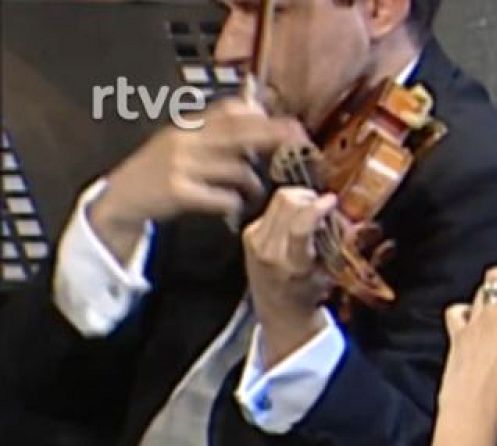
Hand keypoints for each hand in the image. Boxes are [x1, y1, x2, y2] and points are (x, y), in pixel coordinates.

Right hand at [94, 97, 304, 231]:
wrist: (121, 198)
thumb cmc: (159, 172)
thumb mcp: (182, 144)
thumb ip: (214, 133)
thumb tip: (255, 119)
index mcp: (188, 126)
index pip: (228, 110)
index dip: (260, 115)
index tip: (287, 123)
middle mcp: (185, 140)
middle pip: (238, 132)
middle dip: (272, 135)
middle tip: (297, 139)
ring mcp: (181, 165)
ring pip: (235, 168)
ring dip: (252, 183)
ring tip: (251, 191)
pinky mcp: (179, 191)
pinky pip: (222, 196)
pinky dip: (233, 203)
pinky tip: (231, 206)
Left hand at [243, 187, 338, 361]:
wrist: (277, 308)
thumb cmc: (309, 292)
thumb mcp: (328, 274)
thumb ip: (331, 244)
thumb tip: (334, 212)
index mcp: (293, 265)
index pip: (300, 227)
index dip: (317, 208)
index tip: (332, 200)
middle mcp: (270, 251)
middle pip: (287, 202)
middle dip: (309, 197)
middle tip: (323, 205)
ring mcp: (255, 240)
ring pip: (278, 199)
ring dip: (299, 198)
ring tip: (312, 209)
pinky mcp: (249, 233)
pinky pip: (271, 208)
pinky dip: (288, 207)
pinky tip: (297, 218)